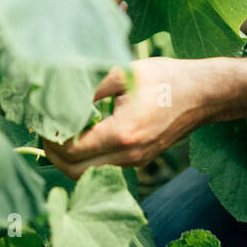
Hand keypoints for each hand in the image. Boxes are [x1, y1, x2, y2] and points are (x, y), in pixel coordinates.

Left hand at [42, 57, 218, 178]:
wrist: (204, 94)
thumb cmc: (166, 78)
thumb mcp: (124, 73)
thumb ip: (90, 86)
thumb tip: (58, 96)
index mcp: (123, 133)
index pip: (71, 150)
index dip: (51, 138)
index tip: (43, 120)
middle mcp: (129, 155)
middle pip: (76, 172)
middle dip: (55, 155)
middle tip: (47, 131)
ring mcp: (136, 162)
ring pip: (90, 173)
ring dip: (71, 158)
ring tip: (62, 132)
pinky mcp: (141, 161)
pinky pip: (105, 167)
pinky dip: (89, 158)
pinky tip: (84, 135)